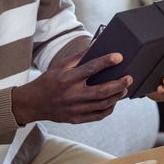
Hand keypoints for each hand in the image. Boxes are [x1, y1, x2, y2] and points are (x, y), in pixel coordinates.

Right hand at [11, 49, 131, 124]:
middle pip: (101, 91)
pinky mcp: (76, 119)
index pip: (90, 68)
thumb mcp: (60, 65)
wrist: (34, 103)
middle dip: (118, 84)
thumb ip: (79, 56)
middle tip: (129, 77)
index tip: (119, 57)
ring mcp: (74, 109)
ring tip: (124, 88)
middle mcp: (71, 95)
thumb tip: (96, 44)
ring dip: (117, 96)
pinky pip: (98, 115)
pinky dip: (109, 108)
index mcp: (67, 78)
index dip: (106, 62)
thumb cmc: (49, 81)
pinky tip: (113, 101)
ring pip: (102, 104)